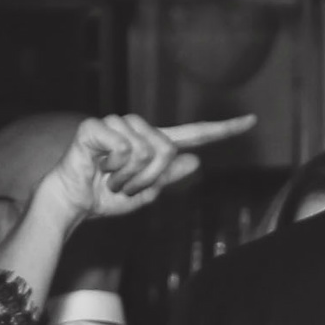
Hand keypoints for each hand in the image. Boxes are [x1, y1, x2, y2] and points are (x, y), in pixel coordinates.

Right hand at [28, 114, 241, 232]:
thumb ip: (168, 178)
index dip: (223, 129)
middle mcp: (138, 128)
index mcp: (153, 143)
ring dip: (130, 176)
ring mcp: (117, 123)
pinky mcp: (97, 126)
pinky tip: (98, 168)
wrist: (72, 203)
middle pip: (167, 149)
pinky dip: (114, 167)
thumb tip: (195, 162)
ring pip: (146, 150)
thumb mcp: (145, 194)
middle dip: (149, 178)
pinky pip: (124, 148)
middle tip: (126, 187)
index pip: (195, 134)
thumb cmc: (104, 198)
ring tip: (111, 179)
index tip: (252, 121)